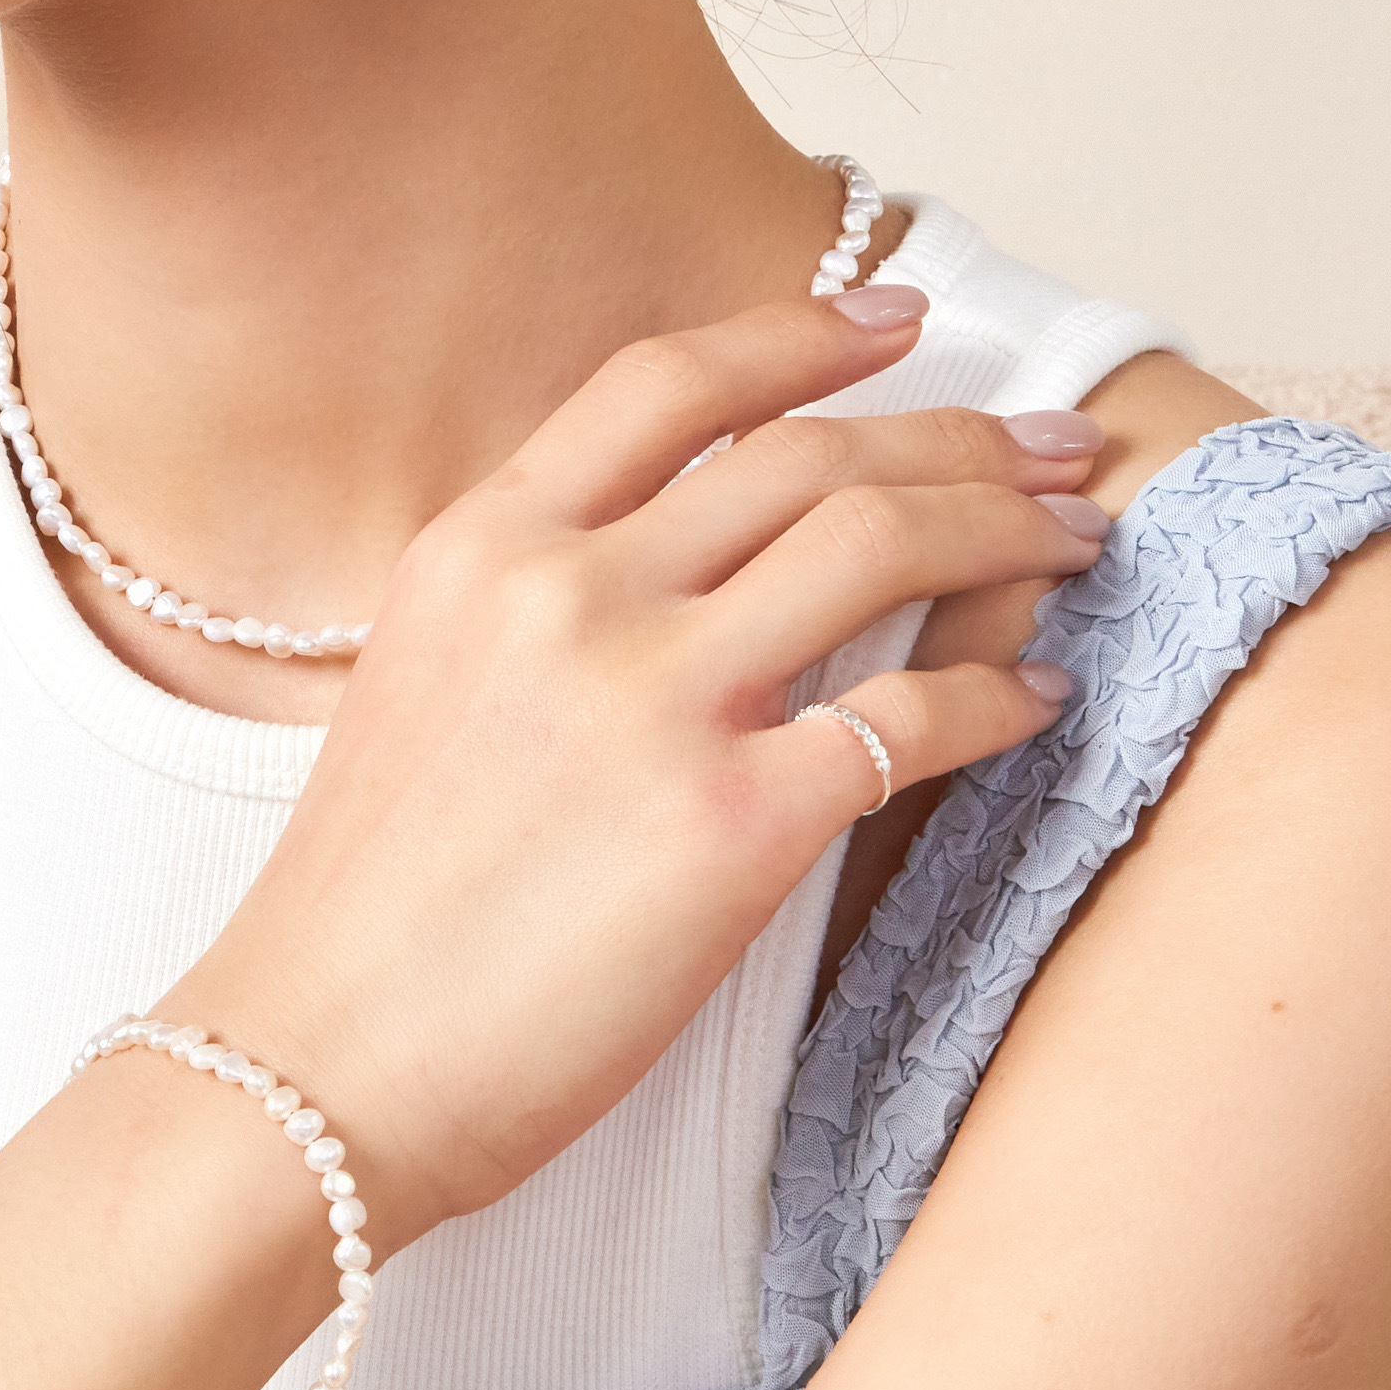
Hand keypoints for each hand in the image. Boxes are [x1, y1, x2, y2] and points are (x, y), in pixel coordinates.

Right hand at [195, 295, 1102, 1237]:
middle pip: (813, 452)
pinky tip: (1038, 699)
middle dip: (965, 434)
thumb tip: (686, 567)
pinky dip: (997, 696)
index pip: (671, 383)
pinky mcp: (730, 824)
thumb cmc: (368, 913)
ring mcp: (652, 700)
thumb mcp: (423, 683)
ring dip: (1008, 526)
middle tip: (1060, 444)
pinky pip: (912, 717)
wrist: (313, 1066)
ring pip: (881, 542)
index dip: (806, 333)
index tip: (901, 324)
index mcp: (484, 544)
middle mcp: (571, 590)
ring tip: (1077, 539)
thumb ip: (537, 601)